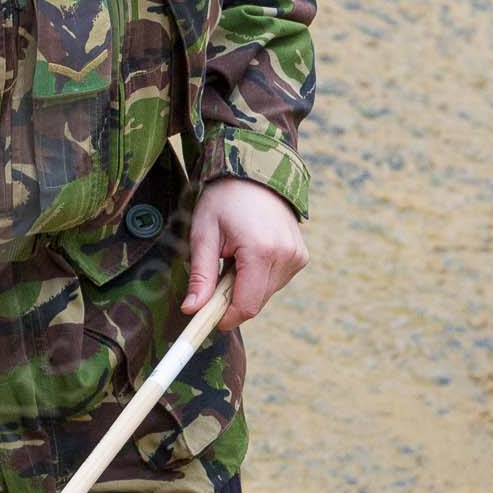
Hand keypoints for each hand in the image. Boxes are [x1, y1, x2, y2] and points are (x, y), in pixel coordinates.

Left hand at [181, 178, 307, 331]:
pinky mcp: (301, 256)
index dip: (224, 317)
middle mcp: (287, 257)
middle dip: (231, 299)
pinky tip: (248, 253)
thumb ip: (200, 275)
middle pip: (255, 302)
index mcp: (262, 251)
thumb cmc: (224, 200)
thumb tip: (191, 310)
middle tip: (213, 274)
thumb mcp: (203, 234)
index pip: (246, 305)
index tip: (203, 318)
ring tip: (232, 255)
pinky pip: (274, 281)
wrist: (255, 173)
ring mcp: (297, 257)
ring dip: (244, 286)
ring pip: (265, 293)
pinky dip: (257, 277)